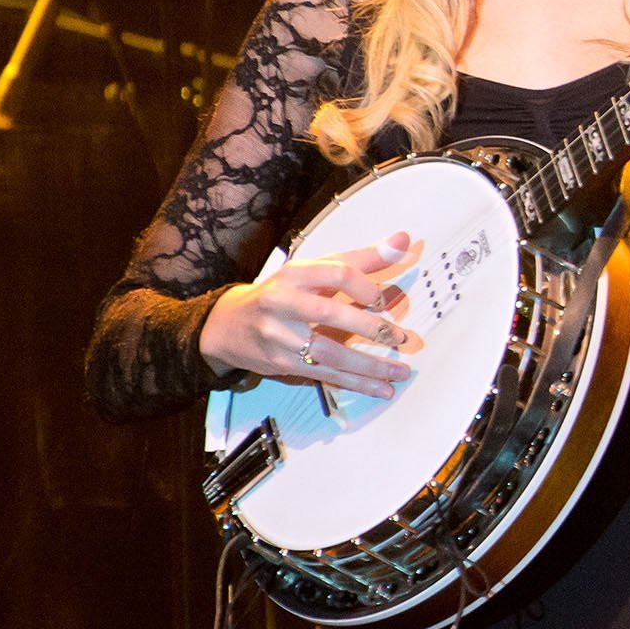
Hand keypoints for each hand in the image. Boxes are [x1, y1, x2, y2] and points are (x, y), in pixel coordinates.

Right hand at [201, 232, 417, 398]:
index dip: (365, 287)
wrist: (227, 325)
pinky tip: (381, 388)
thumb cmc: (282, 292)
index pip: (335, 273)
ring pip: (327, 352)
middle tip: (399, 336)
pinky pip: (324, 374)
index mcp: (294, 274)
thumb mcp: (314, 270)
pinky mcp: (282, 363)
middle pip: (327, 313)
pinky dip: (356, 383)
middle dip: (368, 327)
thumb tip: (402, 240)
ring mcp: (280, 336)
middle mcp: (282, 303)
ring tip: (400, 371)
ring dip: (368, 366)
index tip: (384, 299)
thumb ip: (361, 259)